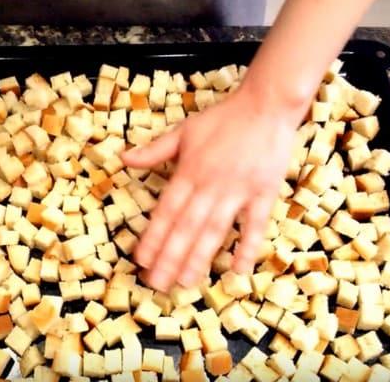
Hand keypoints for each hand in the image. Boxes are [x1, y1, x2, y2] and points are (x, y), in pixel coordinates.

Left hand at [121, 86, 301, 290]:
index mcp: (189, 171)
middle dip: (170, 257)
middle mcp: (210, 184)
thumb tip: (123, 159)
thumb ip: (154, 151)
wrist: (266, 105)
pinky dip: (247, 247)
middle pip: (186, 227)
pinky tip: (238, 270)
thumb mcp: (183, 131)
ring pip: (214, 230)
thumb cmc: (223, 119)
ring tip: (185, 282)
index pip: (166, 211)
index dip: (153, 237)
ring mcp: (238, 190)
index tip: (141, 260)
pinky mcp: (264, 193)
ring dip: (199, 258)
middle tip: (157, 284)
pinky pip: (254, 225)